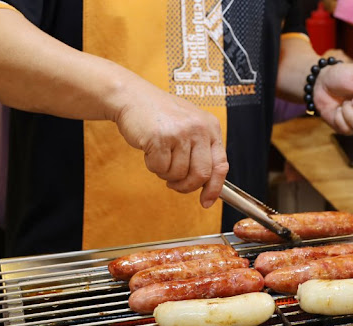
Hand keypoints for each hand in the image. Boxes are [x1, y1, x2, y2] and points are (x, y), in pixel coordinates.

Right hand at [114, 82, 228, 208]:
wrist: (132, 97)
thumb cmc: (160, 115)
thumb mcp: (189, 127)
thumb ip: (200, 151)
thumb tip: (208, 186)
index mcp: (210, 126)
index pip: (220, 165)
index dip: (214, 188)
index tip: (207, 201)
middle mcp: (199, 129)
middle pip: (200, 175)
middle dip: (186, 186)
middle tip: (174, 183)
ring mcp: (180, 133)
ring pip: (178, 174)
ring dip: (165, 172)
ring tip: (160, 154)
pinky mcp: (160, 138)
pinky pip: (159, 168)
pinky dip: (152, 165)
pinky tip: (150, 149)